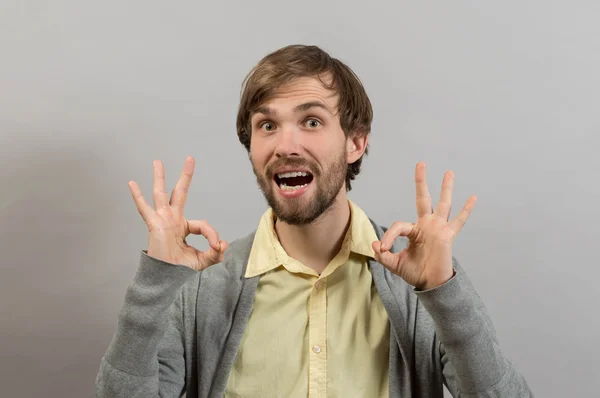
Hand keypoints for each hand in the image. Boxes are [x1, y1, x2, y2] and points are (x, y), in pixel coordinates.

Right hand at [128, 156, 226, 270]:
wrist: (166, 278)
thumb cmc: (180, 269)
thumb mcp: (203, 261)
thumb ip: (215, 254)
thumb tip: (223, 245)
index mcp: (184, 227)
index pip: (202, 225)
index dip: (212, 235)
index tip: (217, 246)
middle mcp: (173, 220)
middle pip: (180, 192)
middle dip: (185, 176)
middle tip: (190, 159)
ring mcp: (163, 220)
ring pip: (161, 194)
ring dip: (159, 178)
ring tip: (157, 162)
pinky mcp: (154, 225)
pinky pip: (145, 209)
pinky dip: (138, 196)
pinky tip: (132, 183)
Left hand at [372, 162, 476, 289]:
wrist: (430, 283)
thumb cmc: (414, 272)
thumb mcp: (394, 264)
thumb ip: (383, 256)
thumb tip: (374, 245)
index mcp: (413, 230)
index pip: (399, 226)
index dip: (388, 237)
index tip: (383, 249)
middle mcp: (426, 225)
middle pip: (423, 198)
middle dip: (421, 182)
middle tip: (421, 164)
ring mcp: (438, 228)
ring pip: (443, 204)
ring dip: (446, 188)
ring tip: (449, 172)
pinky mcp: (448, 235)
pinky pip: (459, 221)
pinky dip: (466, 210)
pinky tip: (473, 198)